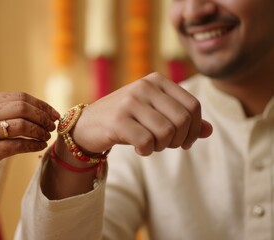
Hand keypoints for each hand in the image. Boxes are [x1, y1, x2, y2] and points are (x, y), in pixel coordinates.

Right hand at [0, 92, 59, 195]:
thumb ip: (4, 111)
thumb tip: (39, 110)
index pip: (19, 97)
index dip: (41, 104)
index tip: (53, 113)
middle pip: (23, 108)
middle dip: (43, 117)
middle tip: (52, 125)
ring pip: (22, 126)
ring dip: (40, 131)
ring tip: (46, 136)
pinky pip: (18, 145)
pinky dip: (33, 145)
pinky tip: (39, 146)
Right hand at [72, 72, 212, 155]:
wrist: (87, 125)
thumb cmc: (126, 120)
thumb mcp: (155, 115)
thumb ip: (182, 120)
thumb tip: (209, 131)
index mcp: (157, 81)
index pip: (193, 105)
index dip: (195, 128)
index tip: (184, 141)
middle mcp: (144, 86)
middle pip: (182, 119)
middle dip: (179, 139)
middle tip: (166, 145)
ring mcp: (130, 102)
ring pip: (166, 132)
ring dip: (162, 146)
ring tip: (150, 145)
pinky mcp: (118, 120)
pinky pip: (146, 142)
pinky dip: (146, 151)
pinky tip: (138, 148)